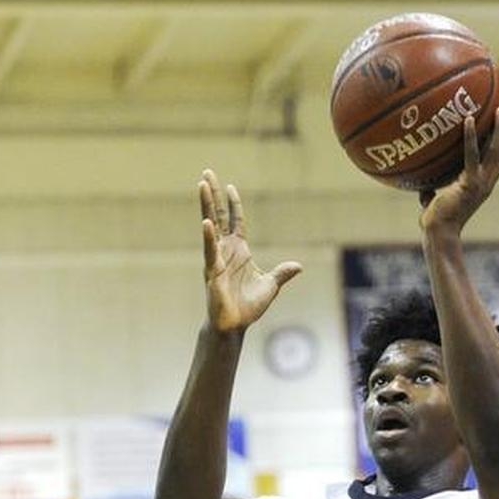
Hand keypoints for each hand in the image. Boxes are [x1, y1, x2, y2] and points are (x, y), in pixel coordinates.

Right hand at [198, 169, 301, 331]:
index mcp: (239, 250)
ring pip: (210, 227)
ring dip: (206, 205)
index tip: (229, 185)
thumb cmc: (248, 306)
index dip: (233, 203)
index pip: (235, 221)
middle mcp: (225, 250)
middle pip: (218, 216)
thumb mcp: (271, 285)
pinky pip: (209, 251)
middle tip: (206, 172)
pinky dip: (208, 237)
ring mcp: (216, 258)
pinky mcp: (212, 271)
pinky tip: (206, 222)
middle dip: (212, 194)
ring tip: (201, 185)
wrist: (235, 326)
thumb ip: (282, 273)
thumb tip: (298, 266)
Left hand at [418, 108, 498, 233]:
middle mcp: (486, 183)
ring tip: (498, 111)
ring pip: (496, 152)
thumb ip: (432, 192)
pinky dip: (471, 137)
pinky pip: (472, 156)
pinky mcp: (469, 183)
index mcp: (482, 186)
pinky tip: (468, 120)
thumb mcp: (435, 202)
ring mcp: (480, 184)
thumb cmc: (436, 221)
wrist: (438, 233)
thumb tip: (422, 188)